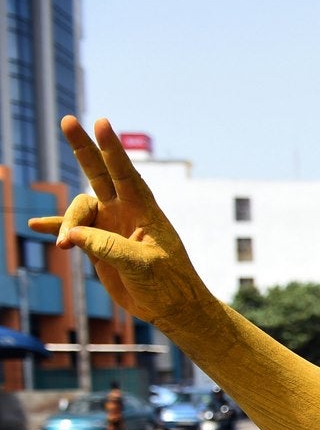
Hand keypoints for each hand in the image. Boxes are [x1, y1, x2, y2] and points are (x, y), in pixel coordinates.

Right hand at [26, 116, 203, 325]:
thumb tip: (73, 235)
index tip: (101, 122)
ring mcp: (110, 228)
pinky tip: (36, 227)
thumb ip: (108, 248)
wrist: (172, 308)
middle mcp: (125, 213)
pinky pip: (72, 233)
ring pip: (78, 211)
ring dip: (67, 224)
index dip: (112, 149)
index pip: (125, 174)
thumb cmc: (169, 285)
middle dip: (84, 148)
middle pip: (99, 174)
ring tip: (65, 245)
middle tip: (68, 120)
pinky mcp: (98, 246)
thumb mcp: (142, 266)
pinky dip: (55, 228)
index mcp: (144, 211)